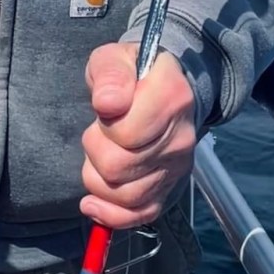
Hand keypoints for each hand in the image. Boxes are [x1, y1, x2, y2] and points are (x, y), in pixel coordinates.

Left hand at [79, 42, 196, 229]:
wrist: (161, 85)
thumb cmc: (131, 71)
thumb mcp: (113, 57)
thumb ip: (109, 75)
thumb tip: (107, 104)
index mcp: (172, 96)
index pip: (128, 132)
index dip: (106, 122)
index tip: (106, 106)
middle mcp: (181, 137)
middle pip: (119, 166)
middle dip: (95, 148)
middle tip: (99, 129)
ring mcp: (177, 167)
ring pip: (125, 195)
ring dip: (97, 177)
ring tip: (99, 152)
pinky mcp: (169, 187)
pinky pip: (140, 215)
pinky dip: (110, 214)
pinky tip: (92, 203)